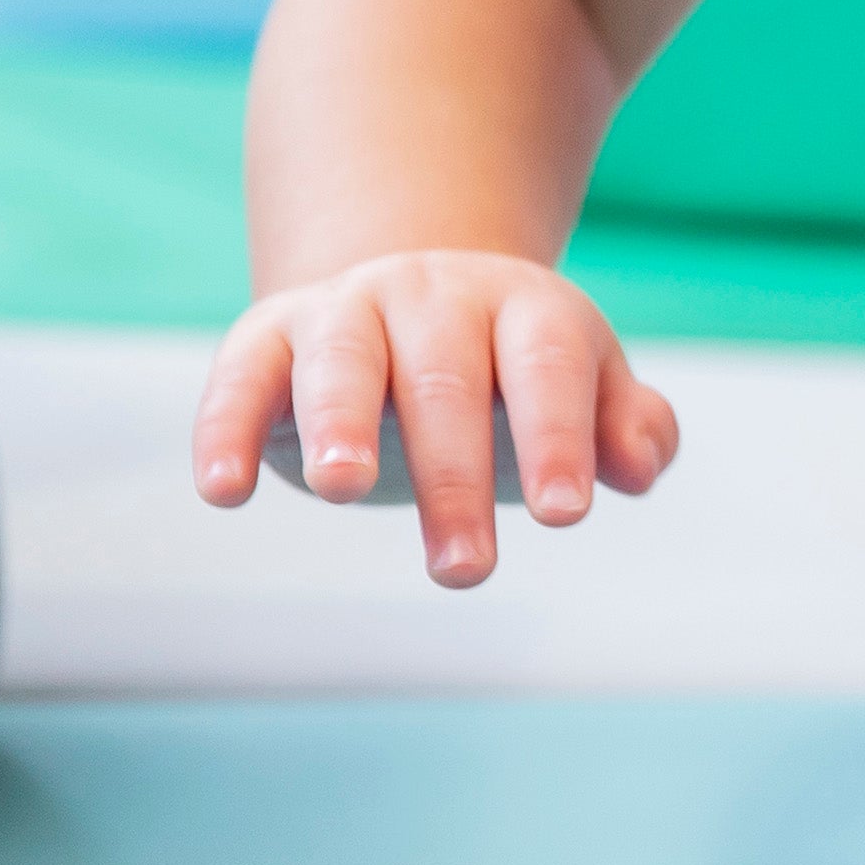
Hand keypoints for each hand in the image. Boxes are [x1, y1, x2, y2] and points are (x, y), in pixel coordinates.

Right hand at [188, 251, 679, 586]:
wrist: (414, 295)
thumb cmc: (514, 373)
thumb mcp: (581, 387)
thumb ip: (628, 426)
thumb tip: (640, 468)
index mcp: (524, 309)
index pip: (547, 366)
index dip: (558, 437)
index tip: (565, 515)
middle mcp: (432, 296)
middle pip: (446, 379)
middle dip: (454, 475)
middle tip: (466, 568)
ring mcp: (346, 312)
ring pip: (343, 361)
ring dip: (342, 424)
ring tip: (346, 488)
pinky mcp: (268, 338)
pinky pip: (242, 376)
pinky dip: (226, 427)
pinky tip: (224, 490)